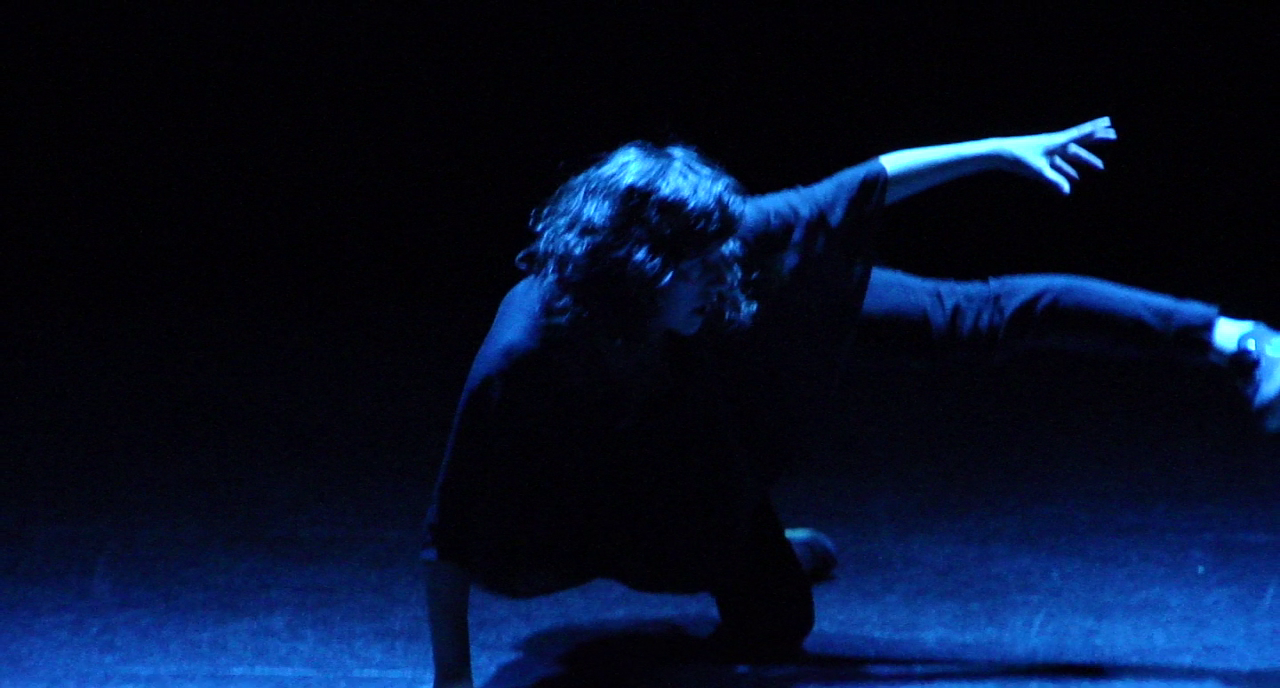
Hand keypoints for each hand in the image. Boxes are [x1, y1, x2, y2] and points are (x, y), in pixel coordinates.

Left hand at [998, 116, 1116, 193]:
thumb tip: (1067, 191)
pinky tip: (1074, 180)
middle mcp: (1055, 143)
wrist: (999, 154)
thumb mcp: (1037, 170)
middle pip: (1080, 142)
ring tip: (1101, 166)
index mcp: (1056, 141)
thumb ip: (1053, 180)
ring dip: (1085, 160)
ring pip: (1071, 156)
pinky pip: (1060, 165)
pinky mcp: (1041, 158)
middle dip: (1097, 139)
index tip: (1109, 121)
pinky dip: (1068, 171)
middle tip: (1114, 135)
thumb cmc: (1018, 158)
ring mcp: (1048, 151)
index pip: (1080, 133)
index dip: (1095, 127)